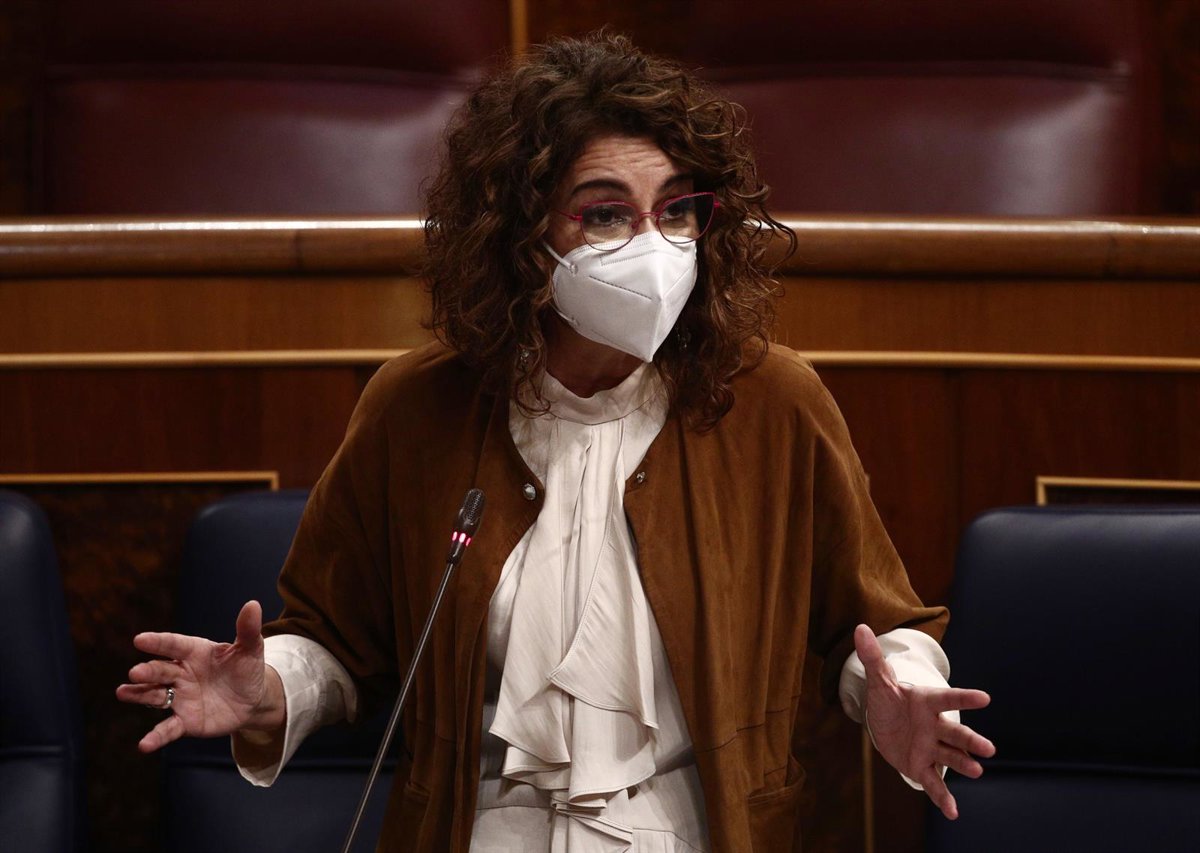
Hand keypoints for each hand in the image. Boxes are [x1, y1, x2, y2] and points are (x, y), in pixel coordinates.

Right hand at [115, 600, 284, 752]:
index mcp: (195, 652)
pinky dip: (156, 737)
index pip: (174, 644)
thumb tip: (253, 604)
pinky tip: (144, 745)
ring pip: (155, 695)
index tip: (139, 639)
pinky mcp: (185, 721)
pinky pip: (168, 729)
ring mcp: (180, 697)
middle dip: (148, 671)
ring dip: (139, 694)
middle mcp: (182, 673)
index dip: (158, 642)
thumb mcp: (250, 649)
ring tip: (122, 692)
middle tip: (135, 672)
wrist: (252, 700)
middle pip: (161, 670)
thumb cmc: (246, 669)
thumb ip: (247, 629)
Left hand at [854, 623, 995, 819]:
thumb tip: (860, 628)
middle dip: (971, 740)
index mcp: (927, 702)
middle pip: (956, 733)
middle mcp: (935, 726)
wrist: (886, 722)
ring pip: (951, 756)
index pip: (947, 698)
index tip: (985, 698)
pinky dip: (942, 798)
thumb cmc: (888, 699)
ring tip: (978, 771)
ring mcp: (931, 747)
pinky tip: (952, 813)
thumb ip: (873, 657)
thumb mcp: (879, 680)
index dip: (964, 698)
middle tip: (988, 748)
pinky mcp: (923, 765)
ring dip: (964, 764)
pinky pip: (934, 783)